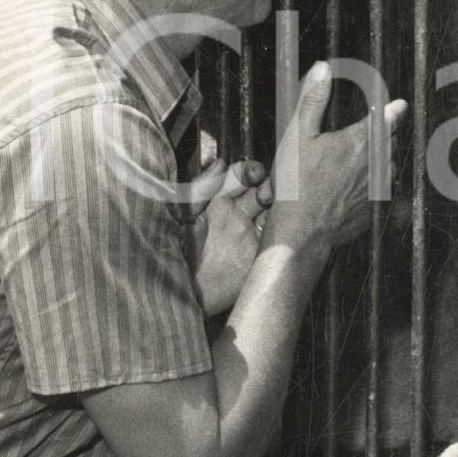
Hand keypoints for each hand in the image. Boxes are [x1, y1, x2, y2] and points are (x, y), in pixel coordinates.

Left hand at [188, 157, 273, 315]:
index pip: (240, 176)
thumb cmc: (169, 251)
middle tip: (268, 192)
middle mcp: (236, 216)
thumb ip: (200, 187)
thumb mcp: (179, 213)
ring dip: (282, 204)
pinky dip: (288, 228)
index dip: (249, 171)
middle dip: (270, 185)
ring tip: (277, 207)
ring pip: (276, 210)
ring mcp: (250, 236)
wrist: (175, 294)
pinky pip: (280, 239)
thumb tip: (220, 162)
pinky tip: (288, 223)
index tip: (254, 174)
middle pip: (263, 189)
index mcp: (215, 202)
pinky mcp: (259, 257)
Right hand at [266, 62, 406, 255]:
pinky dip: (367, 188)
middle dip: (381, 136)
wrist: (300, 233)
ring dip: (376, 162)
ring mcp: (376, 191)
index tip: (399, 105)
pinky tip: (347, 190)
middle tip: (367, 134)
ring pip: (385, 169)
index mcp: (359, 142)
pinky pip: (376, 193)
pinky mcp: (371, 211)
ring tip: (355, 163)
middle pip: (388, 144)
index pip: (388, 118)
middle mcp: (375, 165)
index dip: (394, 109)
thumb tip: (322, 69)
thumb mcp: (298, 135)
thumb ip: (313, 100)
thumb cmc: (296, 186)